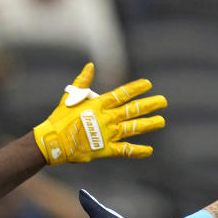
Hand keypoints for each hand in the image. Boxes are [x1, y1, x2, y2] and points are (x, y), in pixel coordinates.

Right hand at [33, 63, 166, 163]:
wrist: (53, 141)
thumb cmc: (60, 118)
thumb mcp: (71, 97)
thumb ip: (83, 81)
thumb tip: (90, 66)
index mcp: (99, 104)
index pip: (122, 93)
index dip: (136, 88)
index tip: (148, 84)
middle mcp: (107, 118)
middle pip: (133, 109)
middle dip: (150, 104)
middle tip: (163, 101)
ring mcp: (108, 134)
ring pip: (133, 127)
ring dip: (149, 124)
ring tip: (161, 121)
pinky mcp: (106, 149)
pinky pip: (125, 150)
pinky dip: (138, 151)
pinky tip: (149, 150)